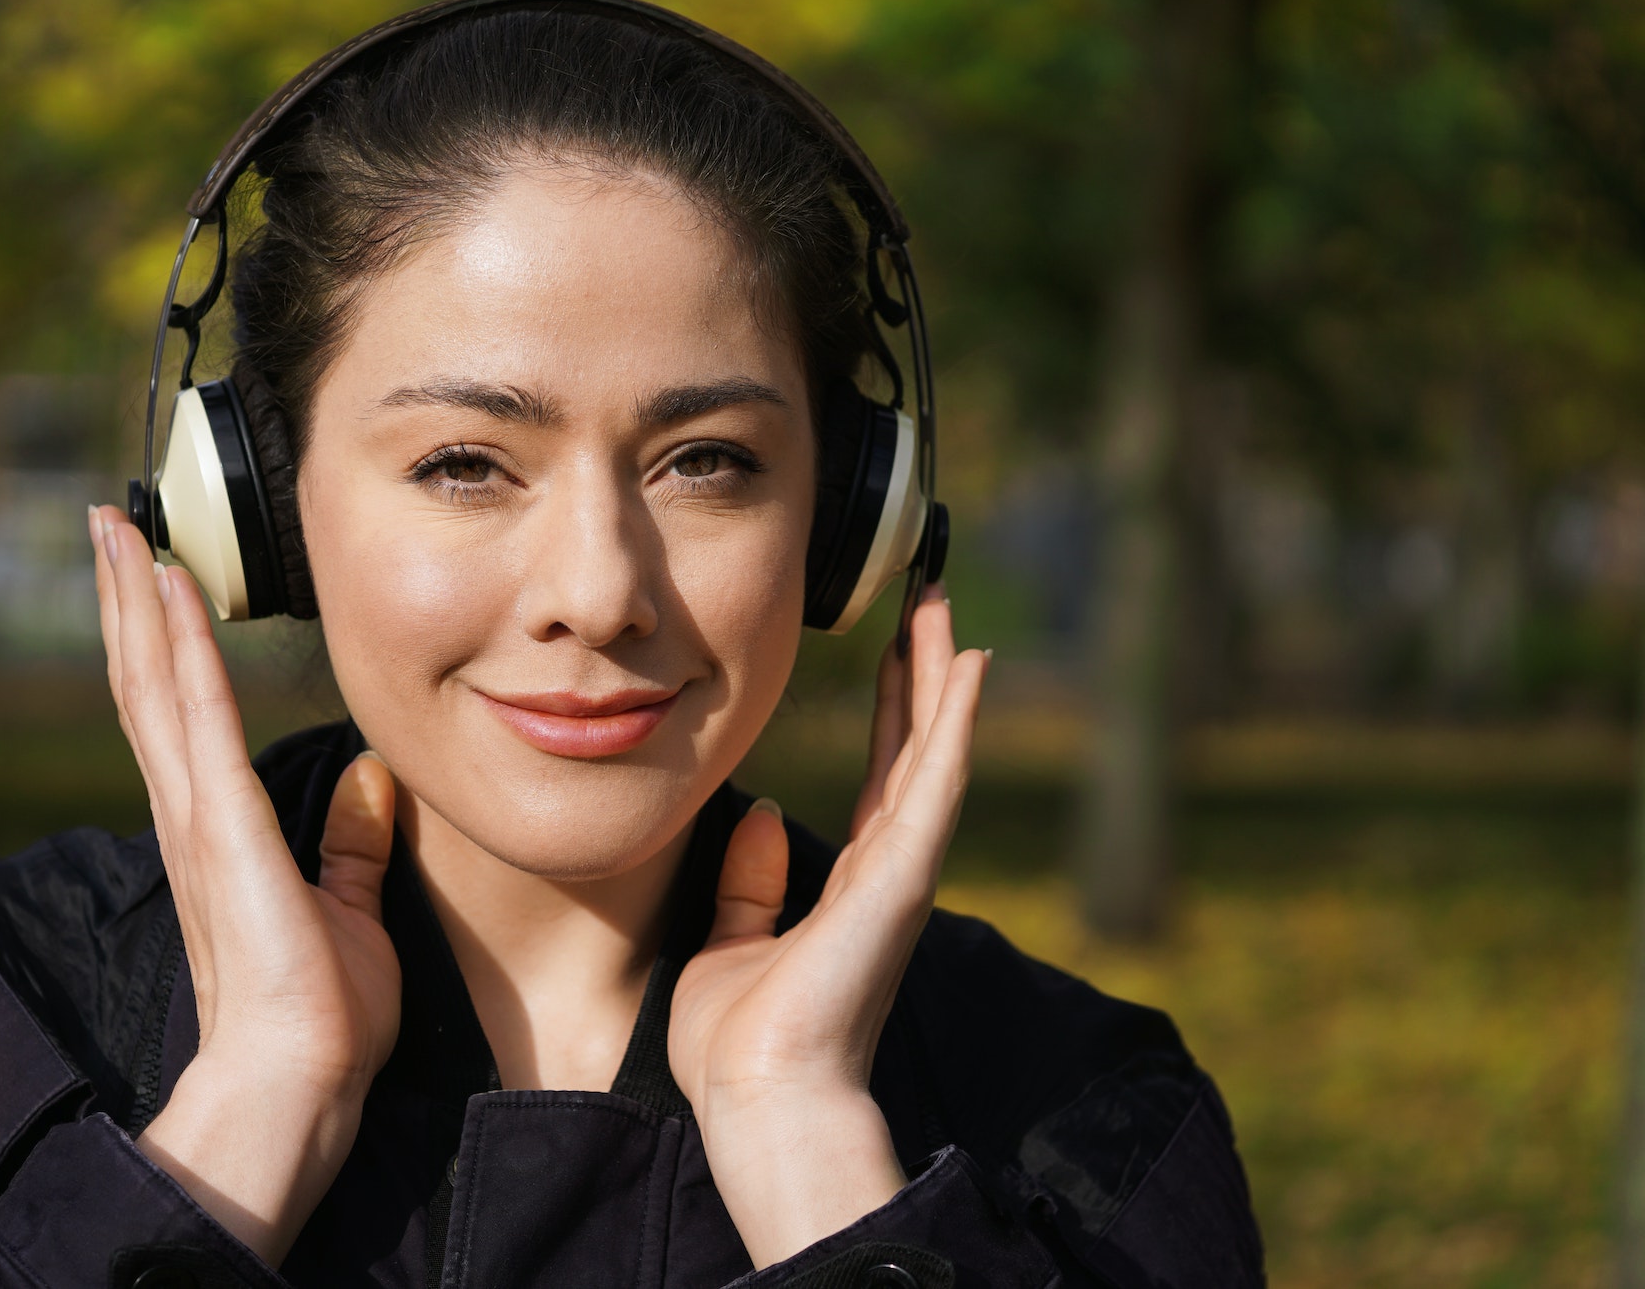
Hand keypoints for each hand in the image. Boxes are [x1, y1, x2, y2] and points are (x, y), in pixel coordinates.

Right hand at [88, 506, 400, 1264]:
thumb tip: (372, 779)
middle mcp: (190, 815)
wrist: (298, 1082)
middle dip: (126, 602)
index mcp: (214, 833)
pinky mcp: (224, 828)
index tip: (148, 575)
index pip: (175, 715)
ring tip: (117, 532)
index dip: (156, 642)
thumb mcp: (349, 909)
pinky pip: (200, 718)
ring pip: (155, 686)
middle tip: (106, 526)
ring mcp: (198, 819)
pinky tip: (172, 590)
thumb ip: (350, 845)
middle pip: (146, 685)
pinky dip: (183, 649)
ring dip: (136, 604)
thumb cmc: (321, 1016)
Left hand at [667, 585, 987, 1267]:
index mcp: (853, 884)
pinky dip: (955, 723)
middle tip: (928, 595)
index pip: (883, 773)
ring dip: (942, 675)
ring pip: (934, 749)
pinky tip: (968, 666)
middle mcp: (887, 870)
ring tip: (942, 605)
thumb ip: (748, 884)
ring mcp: (901, 872)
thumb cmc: (742, 1044)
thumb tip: (756, 813)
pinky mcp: (901, 879)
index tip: (895, 646)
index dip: (893, 707)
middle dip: (924, 669)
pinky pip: (935, 783)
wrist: (759, 1100)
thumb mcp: (729, 944)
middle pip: (916, 746)